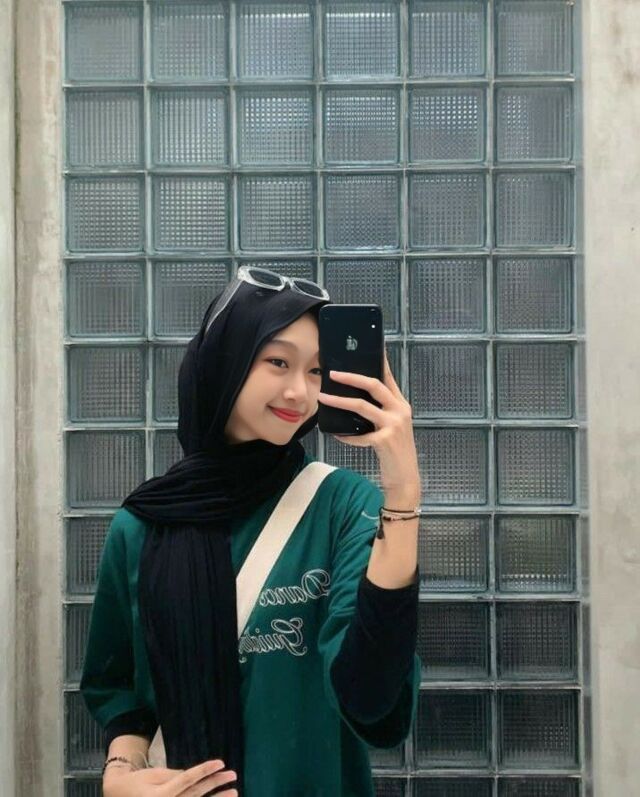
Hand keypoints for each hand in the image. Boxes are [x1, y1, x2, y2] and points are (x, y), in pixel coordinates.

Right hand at [103, 758, 237, 796]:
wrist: (118, 796)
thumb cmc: (136, 783)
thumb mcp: (153, 775)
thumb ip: (174, 776)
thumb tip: (195, 776)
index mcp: (161, 795)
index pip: (188, 779)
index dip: (205, 770)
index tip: (221, 762)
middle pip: (196, 794)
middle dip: (216, 784)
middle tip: (233, 775)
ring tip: (234, 792)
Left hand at [318, 348, 420, 501]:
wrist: (406, 479)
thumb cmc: (395, 452)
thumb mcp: (393, 427)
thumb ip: (381, 411)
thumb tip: (356, 398)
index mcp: (402, 405)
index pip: (388, 377)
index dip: (379, 361)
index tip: (370, 347)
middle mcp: (400, 412)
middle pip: (374, 385)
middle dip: (351, 377)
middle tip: (333, 373)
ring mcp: (393, 426)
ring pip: (361, 406)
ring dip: (339, 401)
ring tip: (323, 398)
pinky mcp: (384, 441)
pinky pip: (357, 434)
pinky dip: (344, 434)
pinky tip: (335, 434)